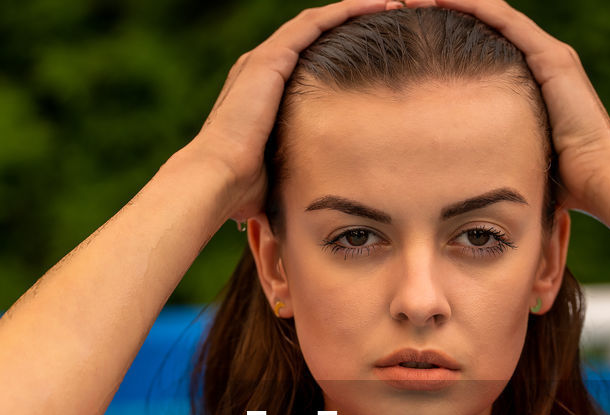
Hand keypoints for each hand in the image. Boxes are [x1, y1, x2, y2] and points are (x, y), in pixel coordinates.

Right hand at [188, 0, 394, 223]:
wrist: (217, 179)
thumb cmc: (243, 189)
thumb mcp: (278, 172)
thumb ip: (295, 171)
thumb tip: (312, 199)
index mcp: (263, 90)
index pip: (309, 58)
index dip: (341, 47)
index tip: (376, 47)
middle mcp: (263, 67)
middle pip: (315, 32)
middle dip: (353, 21)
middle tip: (391, 16)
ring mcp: (266, 59)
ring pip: (318, 21)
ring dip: (356, 9)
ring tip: (392, 3)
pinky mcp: (272, 59)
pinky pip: (315, 23)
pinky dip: (346, 11)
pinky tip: (378, 4)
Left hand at [412, 0, 609, 217]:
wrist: (600, 181)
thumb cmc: (563, 184)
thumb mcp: (519, 157)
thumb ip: (497, 151)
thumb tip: (464, 176)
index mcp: (536, 82)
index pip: (488, 45)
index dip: (453, 32)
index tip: (412, 31)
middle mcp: (545, 61)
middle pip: (488, 23)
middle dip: (449, 11)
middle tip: (405, 5)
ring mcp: (551, 55)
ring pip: (493, 14)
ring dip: (454, 2)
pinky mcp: (552, 57)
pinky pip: (503, 19)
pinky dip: (471, 5)